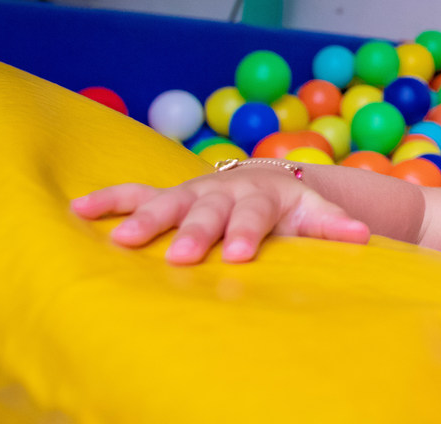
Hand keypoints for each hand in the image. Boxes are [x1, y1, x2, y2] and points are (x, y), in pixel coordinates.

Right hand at [70, 166, 369, 264]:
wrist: (274, 182)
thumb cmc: (293, 209)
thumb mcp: (316, 214)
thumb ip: (334, 226)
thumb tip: (362, 235)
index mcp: (263, 196)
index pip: (255, 216)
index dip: (247, 234)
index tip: (241, 255)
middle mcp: (224, 189)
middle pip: (209, 211)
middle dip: (195, 232)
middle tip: (182, 257)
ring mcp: (194, 190)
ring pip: (168, 202)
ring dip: (146, 219)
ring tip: (122, 241)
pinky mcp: (171, 193)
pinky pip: (136, 191)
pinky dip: (109, 199)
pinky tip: (78, 210)